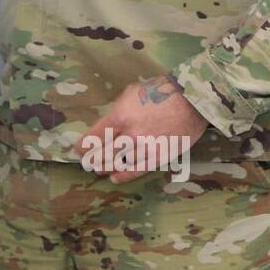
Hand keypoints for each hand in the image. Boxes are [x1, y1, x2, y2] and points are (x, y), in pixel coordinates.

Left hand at [74, 75, 209, 183]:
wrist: (191, 100)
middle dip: (92, 159)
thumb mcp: (130, 93)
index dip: (82, 147)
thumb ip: (117, 110)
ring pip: (118, 164)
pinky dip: (123, 175)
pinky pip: (137, 170)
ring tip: (98, 169)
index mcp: (120, 117)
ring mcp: (145, 148)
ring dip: (105, 167)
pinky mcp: (158, 157)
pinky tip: (114, 177)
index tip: (78, 149)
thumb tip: (107, 124)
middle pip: (103, 154)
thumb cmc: (159, 91)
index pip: (93, 138)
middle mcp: (130, 135)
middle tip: (86, 162)